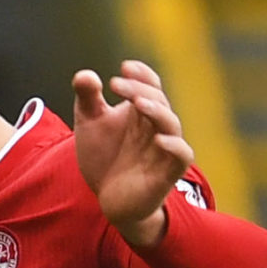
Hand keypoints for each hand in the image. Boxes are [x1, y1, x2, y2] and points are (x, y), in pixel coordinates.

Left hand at [72, 60, 196, 249]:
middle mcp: (155, 127)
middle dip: (138, 89)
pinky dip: (174, 146)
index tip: (125, 67)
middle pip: (158, 100)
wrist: (108, 200)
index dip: (142, 74)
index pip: (150, 85)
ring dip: (157, 111)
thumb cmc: (104, 159)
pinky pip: (182, 155)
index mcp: (141, 112)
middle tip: (116, 85)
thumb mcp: (89, 125)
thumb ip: (88, 99)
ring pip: (171, 124)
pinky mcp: (167, 173)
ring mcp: (163, 149)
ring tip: (137, 103)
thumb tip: (85, 75)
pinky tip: (158, 139)